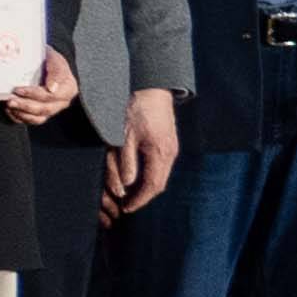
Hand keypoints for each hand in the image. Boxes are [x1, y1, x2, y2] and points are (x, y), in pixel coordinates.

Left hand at [5, 45, 82, 126]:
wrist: (45, 62)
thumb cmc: (50, 60)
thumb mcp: (55, 59)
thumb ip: (55, 71)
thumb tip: (51, 89)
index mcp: (68, 89)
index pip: (52, 96)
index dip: (34, 94)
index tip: (19, 89)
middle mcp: (61, 102)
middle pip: (44, 109)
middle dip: (25, 106)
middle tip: (10, 100)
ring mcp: (51, 109)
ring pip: (38, 118)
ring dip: (21, 113)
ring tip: (9, 105)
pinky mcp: (41, 114)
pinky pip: (30, 120)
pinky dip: (19, 117)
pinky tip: (10, 110)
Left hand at [104, 88, 180, 218]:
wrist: (150, 88)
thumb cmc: (135, 109)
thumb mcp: (125, 136)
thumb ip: (126, 161)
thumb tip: (127, 185)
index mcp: (160, 153)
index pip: (153, 185)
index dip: (140, 200)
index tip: (127, 208)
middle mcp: (170, 153)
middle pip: (159, 183)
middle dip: (143, 197)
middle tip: (127, 205)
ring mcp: (171, 147)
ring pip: (161, 175)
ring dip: (147, 187)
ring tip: (131, 195)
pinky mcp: (168, 142)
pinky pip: (161, 165)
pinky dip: (150, 175)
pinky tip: (138, 177)